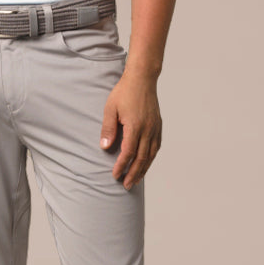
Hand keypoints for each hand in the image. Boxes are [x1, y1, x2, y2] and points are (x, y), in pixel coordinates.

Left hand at [100, 70, 161, 188]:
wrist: (142, 79)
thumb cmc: (124, 92)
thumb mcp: (110, 109)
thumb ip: (108, 129)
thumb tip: (105, 147)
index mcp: (135, 126)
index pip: (128, 153)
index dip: (121, 166)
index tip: (115, 175)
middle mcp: (148, 130)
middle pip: (141, 158)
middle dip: (133, 174)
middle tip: (126, 185)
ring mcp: (155, 128)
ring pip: (151, 155)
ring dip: (143, 169)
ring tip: (136, 180)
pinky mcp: (158, 125)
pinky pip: (156, 147)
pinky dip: (151, 158)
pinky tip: (146, 164)